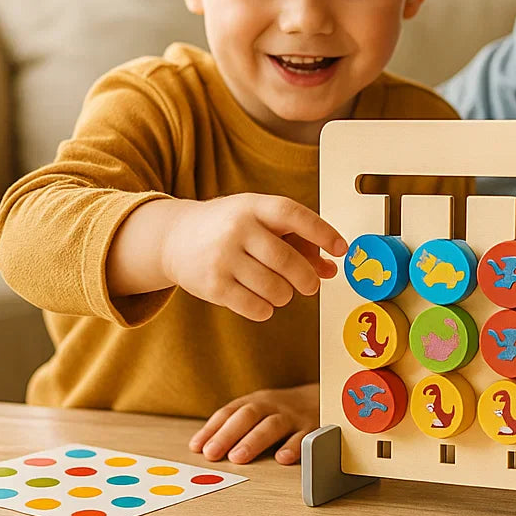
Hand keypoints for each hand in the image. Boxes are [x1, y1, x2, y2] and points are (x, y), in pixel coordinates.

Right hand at [161, 194, 346, 320]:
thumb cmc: (228, 228)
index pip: (293, 214)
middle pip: (286, 260)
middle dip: (307, 278)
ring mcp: (223, 258)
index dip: (322, 231)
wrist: (174, 238)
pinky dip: (266, 308)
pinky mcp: (212, 285)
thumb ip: (296, 242)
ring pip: (274, 288)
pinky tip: (262, 301)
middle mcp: (237, 229)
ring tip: (281, 291)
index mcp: (253, 206)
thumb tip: (331, 269)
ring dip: (286, 295)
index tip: (341, 248)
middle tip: (311, 285)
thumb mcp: (260, 222)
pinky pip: (254, 307)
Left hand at [189, 383, 318, 464]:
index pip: (230, 411)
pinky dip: (293, 447)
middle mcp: (273, 406)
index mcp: (257, 401)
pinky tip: (282, 459)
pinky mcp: (314, 428)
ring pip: (272, 425)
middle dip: (228, 434)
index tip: (197, 447)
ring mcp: (293, 416)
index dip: (213, 428)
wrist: (325, 399)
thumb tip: (202, 448)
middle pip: (249, 415)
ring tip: (238, 457)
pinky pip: (304, 437)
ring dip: (254, 440)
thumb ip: (235, 427)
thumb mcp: (259, 411)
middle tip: (212, 453)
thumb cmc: (282, 412)